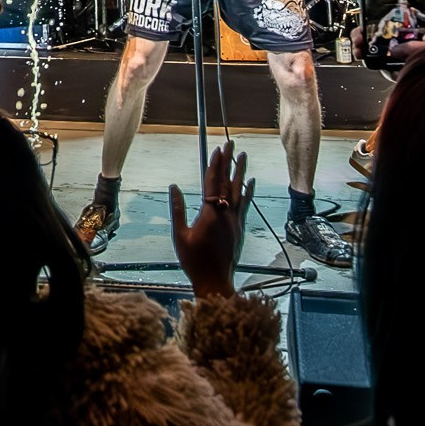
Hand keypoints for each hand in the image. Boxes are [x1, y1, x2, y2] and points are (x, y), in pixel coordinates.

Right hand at [169, 141, 251, 299]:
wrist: (215, 281)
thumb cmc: (194, 261)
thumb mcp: (180, 236)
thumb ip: (178, 210)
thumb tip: (174, 187)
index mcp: (211, 214)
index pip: (213, 183)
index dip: (215, 165)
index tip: (217, 150)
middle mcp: (227, 214)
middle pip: (228, 182)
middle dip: (229, 162)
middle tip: (232, 144)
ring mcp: (236, 221)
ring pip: (239, 191)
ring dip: (240, 172)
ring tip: (243, 156)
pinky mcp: (240, 229)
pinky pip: (245, 205)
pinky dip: (247, 192)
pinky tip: (250, 183)